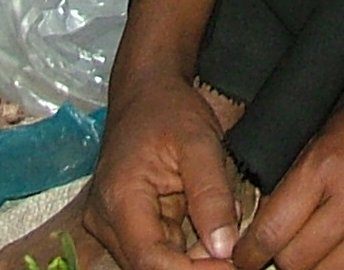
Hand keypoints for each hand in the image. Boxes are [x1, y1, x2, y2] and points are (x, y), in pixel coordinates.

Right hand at [89, 0, 240, 267]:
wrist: (146, 91)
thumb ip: (211, 194)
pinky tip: (212, 236)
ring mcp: (111, 225)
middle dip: (196, 267)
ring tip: (228, 241)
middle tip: (238, 257)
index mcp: (120, 199)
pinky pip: (156, 250)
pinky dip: (186, 251)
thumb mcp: (200, 143)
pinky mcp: (124, 225)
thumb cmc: (170, 110)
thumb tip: (225, 248)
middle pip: (150, 268)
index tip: (233, 265)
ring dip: (192, 260)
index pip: (151, 260)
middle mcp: (106, 220)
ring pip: (153, 263)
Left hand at [236, 0, 343, 269]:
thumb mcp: (331, 130)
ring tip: (312, 256)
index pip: (271, 232)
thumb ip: (300, 181)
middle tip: (277, 255)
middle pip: (295, 262)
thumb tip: (266, 228)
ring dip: (314, 269)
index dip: (249, 253)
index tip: (244, 258)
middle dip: (280, 261)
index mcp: (327, 165)